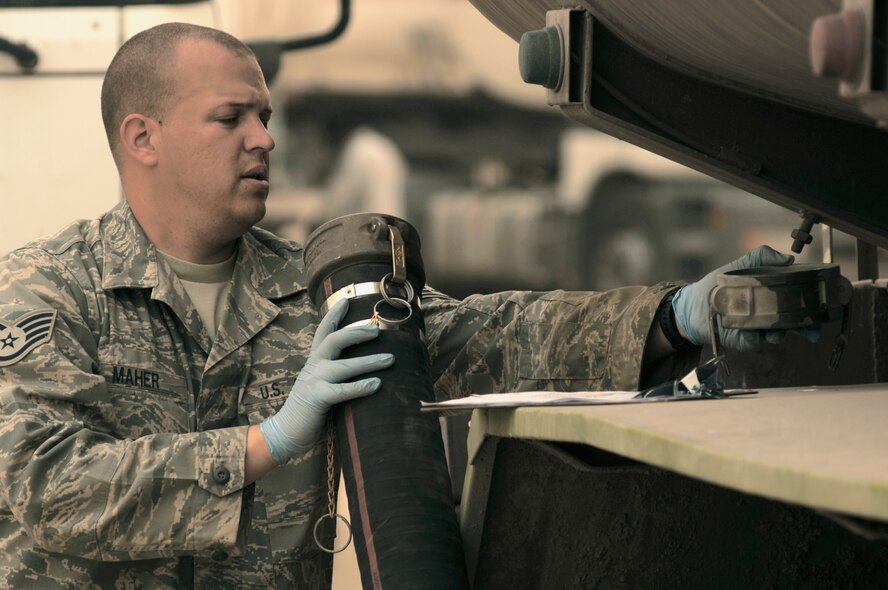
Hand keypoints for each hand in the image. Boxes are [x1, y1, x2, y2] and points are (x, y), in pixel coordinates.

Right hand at [259, 299, 393, 463]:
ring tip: (390, 360)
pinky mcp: (317, 399)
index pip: (322, 331)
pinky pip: (342, 390)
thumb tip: (360, 366)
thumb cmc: (307, 410)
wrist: (284, 433)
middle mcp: (313, 367)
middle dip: (356, 332)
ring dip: (369, 361)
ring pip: (343, 365)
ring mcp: (314, 382)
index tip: (347, 299)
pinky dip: (360, 386)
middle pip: (333, 340)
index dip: (334, 314)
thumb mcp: (319, 384)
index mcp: (314, 361)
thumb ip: (333, 374)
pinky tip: (376, 384)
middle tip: (378, 330)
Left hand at [672, 245, 817, 351]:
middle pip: (797, 324)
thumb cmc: (717, 284)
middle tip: (810, 329)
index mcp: (773, 296)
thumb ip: (761, 257)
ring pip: (778, 335)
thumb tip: (787, 258)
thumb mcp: (740, 265)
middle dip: (807, 327)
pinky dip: (754, 339)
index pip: (800, 301)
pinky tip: (751, 334)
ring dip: (780, 334)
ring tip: (775, 332)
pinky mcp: (743, 340)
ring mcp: (758, 329)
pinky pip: (754, 343)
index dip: (815, 304)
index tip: (824, 304)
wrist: (693, 304)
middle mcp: (770, 314)